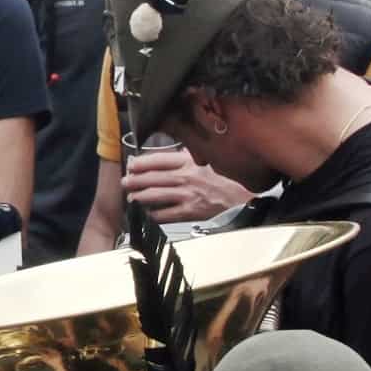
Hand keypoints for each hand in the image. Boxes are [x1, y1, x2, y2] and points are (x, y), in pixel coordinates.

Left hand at [124, 145, 250, 221]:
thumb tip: (169, 155)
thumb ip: (189, 157)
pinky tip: (147, 214)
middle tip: (125, 182)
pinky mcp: (191, 212)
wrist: (245, 198)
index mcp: (190, 161)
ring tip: (131, 198)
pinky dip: (154, 214)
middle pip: (153, 177)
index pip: (159, 159)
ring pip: (156, 195)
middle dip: (135, 180)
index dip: (141, 163)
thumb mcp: (208, 161)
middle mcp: (187, 176)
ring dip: (140, 197)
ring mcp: (188, 195)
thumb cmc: (227, 180)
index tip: (131, 165)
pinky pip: (166, 214)